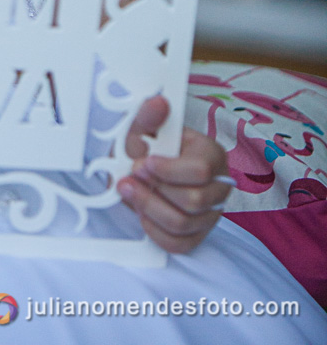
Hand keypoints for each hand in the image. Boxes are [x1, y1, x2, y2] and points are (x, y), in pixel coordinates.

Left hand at [117, 94, 231, 253]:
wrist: (145, 166)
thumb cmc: (149, 145)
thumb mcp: (145, 127)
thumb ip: (149, 116)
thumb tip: (158, 103)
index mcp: (212, 154)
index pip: (201, 170)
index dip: (168, 170)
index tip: (142, 163)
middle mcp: (219, 186)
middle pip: (193, 201)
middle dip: (153, 190)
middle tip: (129, 177)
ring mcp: (211, 213)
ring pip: (183, 224)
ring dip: (148, 208)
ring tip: (128, 190)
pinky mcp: (197, 234)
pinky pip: (178, 244)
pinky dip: (154, 230)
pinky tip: (141, 212)